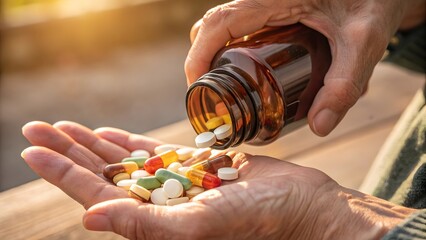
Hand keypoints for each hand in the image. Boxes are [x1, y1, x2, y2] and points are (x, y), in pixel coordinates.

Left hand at [22, 121, 414, 238]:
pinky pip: (153, 153)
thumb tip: (89, 219)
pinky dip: (130, 143)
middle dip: (69, 152)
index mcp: (153, 222)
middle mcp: (158, 205)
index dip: (64, 173)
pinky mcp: (194, 168)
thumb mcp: (200, 227)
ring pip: (123, 161)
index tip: (34, 150)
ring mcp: (175, 185)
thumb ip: (146, 226)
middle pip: (102, 174)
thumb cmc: (260, 222)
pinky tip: (109, 134)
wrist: (300, 206)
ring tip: (64, 126)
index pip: (97, 194)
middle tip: (36, 128)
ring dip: (93, 144)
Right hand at [185, 0, 424, 136]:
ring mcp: (265, 2)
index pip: (219, 23)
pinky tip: (247, 72)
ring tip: (227, 89)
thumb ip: (345, 84)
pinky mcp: (272, 7)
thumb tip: (319, 127)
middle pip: (213, 25)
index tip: (197, 88)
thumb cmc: (374, 1)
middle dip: (203, 61)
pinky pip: (239, 25)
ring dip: (215, 55)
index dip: (199, 56)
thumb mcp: (363, 42)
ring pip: (223, 25)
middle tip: (213, 97)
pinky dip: (231, 48)